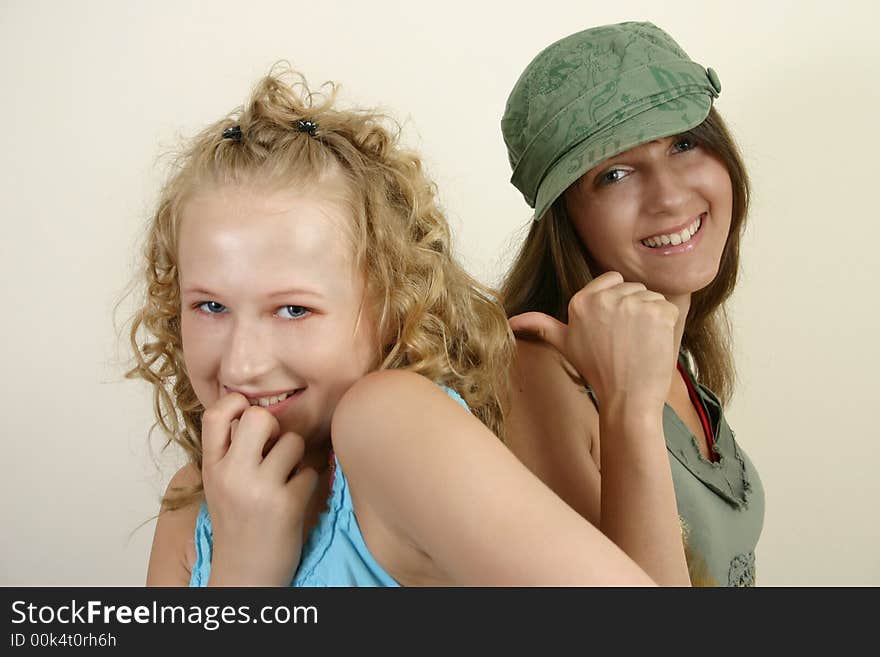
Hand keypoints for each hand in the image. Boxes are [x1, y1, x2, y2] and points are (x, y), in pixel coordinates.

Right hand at [200, 393, 318, 585]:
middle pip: (259, 417)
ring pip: (293, 442)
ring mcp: (258, 490)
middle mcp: (230, 475)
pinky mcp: (286, 506)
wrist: (245, 575)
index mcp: (212, 468)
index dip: (237, 403)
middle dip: (275, 426)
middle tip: (275, 446)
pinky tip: (295, 498)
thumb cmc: (238, 523)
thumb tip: (258, 409)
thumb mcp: (220, 485)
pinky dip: (308, 482)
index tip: (249, 415)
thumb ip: (231, 451)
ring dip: (297, 457)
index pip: (216, 414)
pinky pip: (310, 471)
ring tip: (286, 477)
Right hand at [509, 271, 678, 412]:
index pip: (612, 280)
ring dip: (651, 318)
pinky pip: (668, 307)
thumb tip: (510, 321)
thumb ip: (540, 326)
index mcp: (581, 301)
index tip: (614, 328)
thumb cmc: (597, 371)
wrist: (627, 398)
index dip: (617, 303)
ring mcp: (633, 304)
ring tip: (638, 343)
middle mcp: (605, 298)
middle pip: (634, 288)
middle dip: (635, 310)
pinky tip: (652, 343)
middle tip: (625, 340)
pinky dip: (666, 325)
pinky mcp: (658, 313)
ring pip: (652, 297)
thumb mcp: (564, 344)